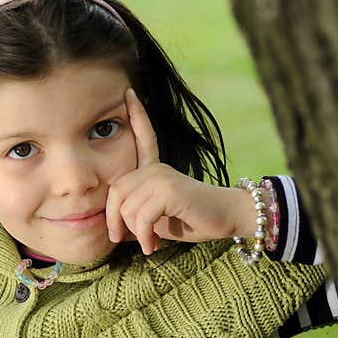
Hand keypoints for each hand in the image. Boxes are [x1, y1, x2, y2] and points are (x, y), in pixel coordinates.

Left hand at [106, 87, 250, 254]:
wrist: (227, 220)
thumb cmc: (190, 220)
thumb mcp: (155, 218)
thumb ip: (134, 215)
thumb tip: (111, 229)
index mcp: (153, 169)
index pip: (142, 138)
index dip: (136, 116)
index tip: (129, 92)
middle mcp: (156, 168)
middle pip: (116, 192)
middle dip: (114, 220)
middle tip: (120, 238)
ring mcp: (162, 176)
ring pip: (127, 208)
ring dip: (135, 233)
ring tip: (148, 243)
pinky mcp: (170, 189)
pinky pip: (142, 216)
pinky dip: (145, 236)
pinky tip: (153, 245)